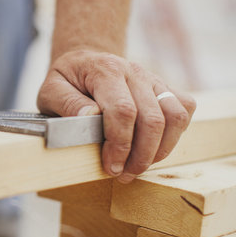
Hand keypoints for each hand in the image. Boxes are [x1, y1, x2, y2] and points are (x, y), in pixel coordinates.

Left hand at [37, 50, 195, 182]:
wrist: (83, 62)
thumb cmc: (66, 81)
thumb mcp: (51, 90)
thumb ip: (67, 103)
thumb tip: (89, 118)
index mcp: (105, 70)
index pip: (123, 110)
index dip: (120, 144)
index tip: (111, 166)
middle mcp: (134, 72)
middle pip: (152, 118)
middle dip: (140, 154)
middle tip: (123, 174)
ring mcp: (152, 79)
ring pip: (175, 115)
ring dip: (160, 149)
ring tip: (138, 166)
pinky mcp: (164, 88)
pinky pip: (184, 109)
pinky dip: (175, 134)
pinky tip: (153, 148)